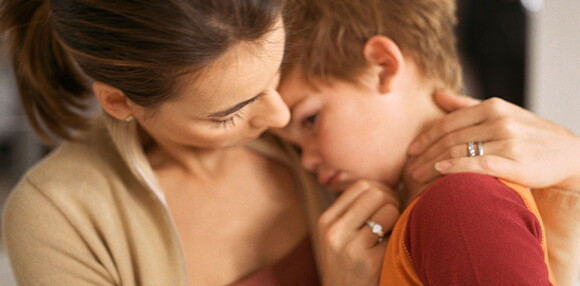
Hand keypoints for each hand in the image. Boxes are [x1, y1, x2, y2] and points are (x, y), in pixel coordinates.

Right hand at [318, 180, 399, 285]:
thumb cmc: (351, 265)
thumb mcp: (340, 236)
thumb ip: (356, 211)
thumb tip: (389, 184)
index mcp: (327, 220)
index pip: (362, 185)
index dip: (382, 190)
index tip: (388, 204)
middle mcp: (334, 231)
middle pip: (375, 192)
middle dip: (393, 200)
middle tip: (396, 217)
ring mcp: (350, 247)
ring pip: (388, 209)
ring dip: (398, 218)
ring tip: (393, 233)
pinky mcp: (368, 262)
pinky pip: (395, 233)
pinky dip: (400, 236)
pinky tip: (394, 248)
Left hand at [407, 92, 579, 190]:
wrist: (569, 153)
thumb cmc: (529, 134)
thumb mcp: (501, 113)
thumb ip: (467, 106)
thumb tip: (437, 96)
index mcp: (492, 107)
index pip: (448, 122)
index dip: (426, 137)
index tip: (410, 150)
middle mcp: (499, 121)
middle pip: (450, 138)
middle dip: (425, 154)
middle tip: (408, 168)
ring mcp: (508, 141)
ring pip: (460, 152)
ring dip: (433, 165)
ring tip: (416, 177)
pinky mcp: (516, 163)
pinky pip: (479, 165)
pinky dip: (457, 168)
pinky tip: (441, 173)